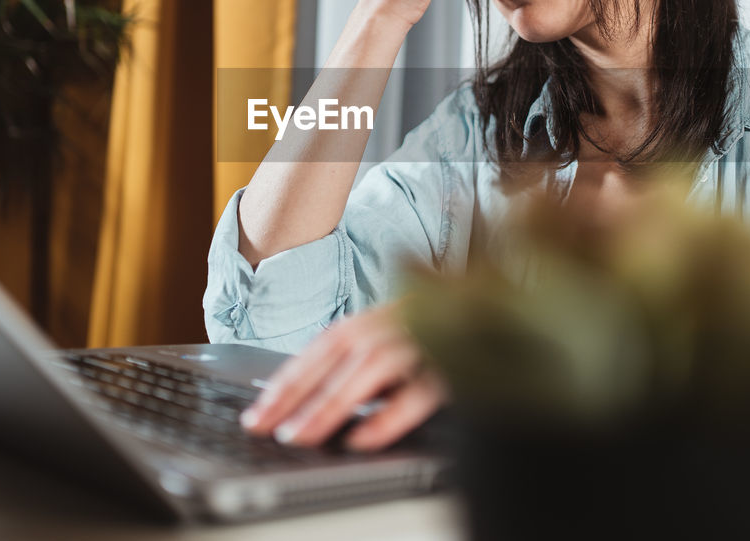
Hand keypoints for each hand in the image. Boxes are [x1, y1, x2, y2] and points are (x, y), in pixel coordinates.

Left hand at [238, 303, 447, 451]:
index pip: (321, 349)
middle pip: (339, 356)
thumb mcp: (387, 338)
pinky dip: (389, 416)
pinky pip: (419, 392)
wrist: (492, 310)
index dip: (286, 380)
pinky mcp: (454, 364)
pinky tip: (363, 439)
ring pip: (371, 369)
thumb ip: (352, 361)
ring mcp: (424, 339)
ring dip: (333, 403)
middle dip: (299, 394)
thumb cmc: (431, 330)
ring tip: (304, 434)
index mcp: (373, 319)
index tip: (257, 413)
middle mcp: (394, 322)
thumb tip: (303, 398)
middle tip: (271, 428)